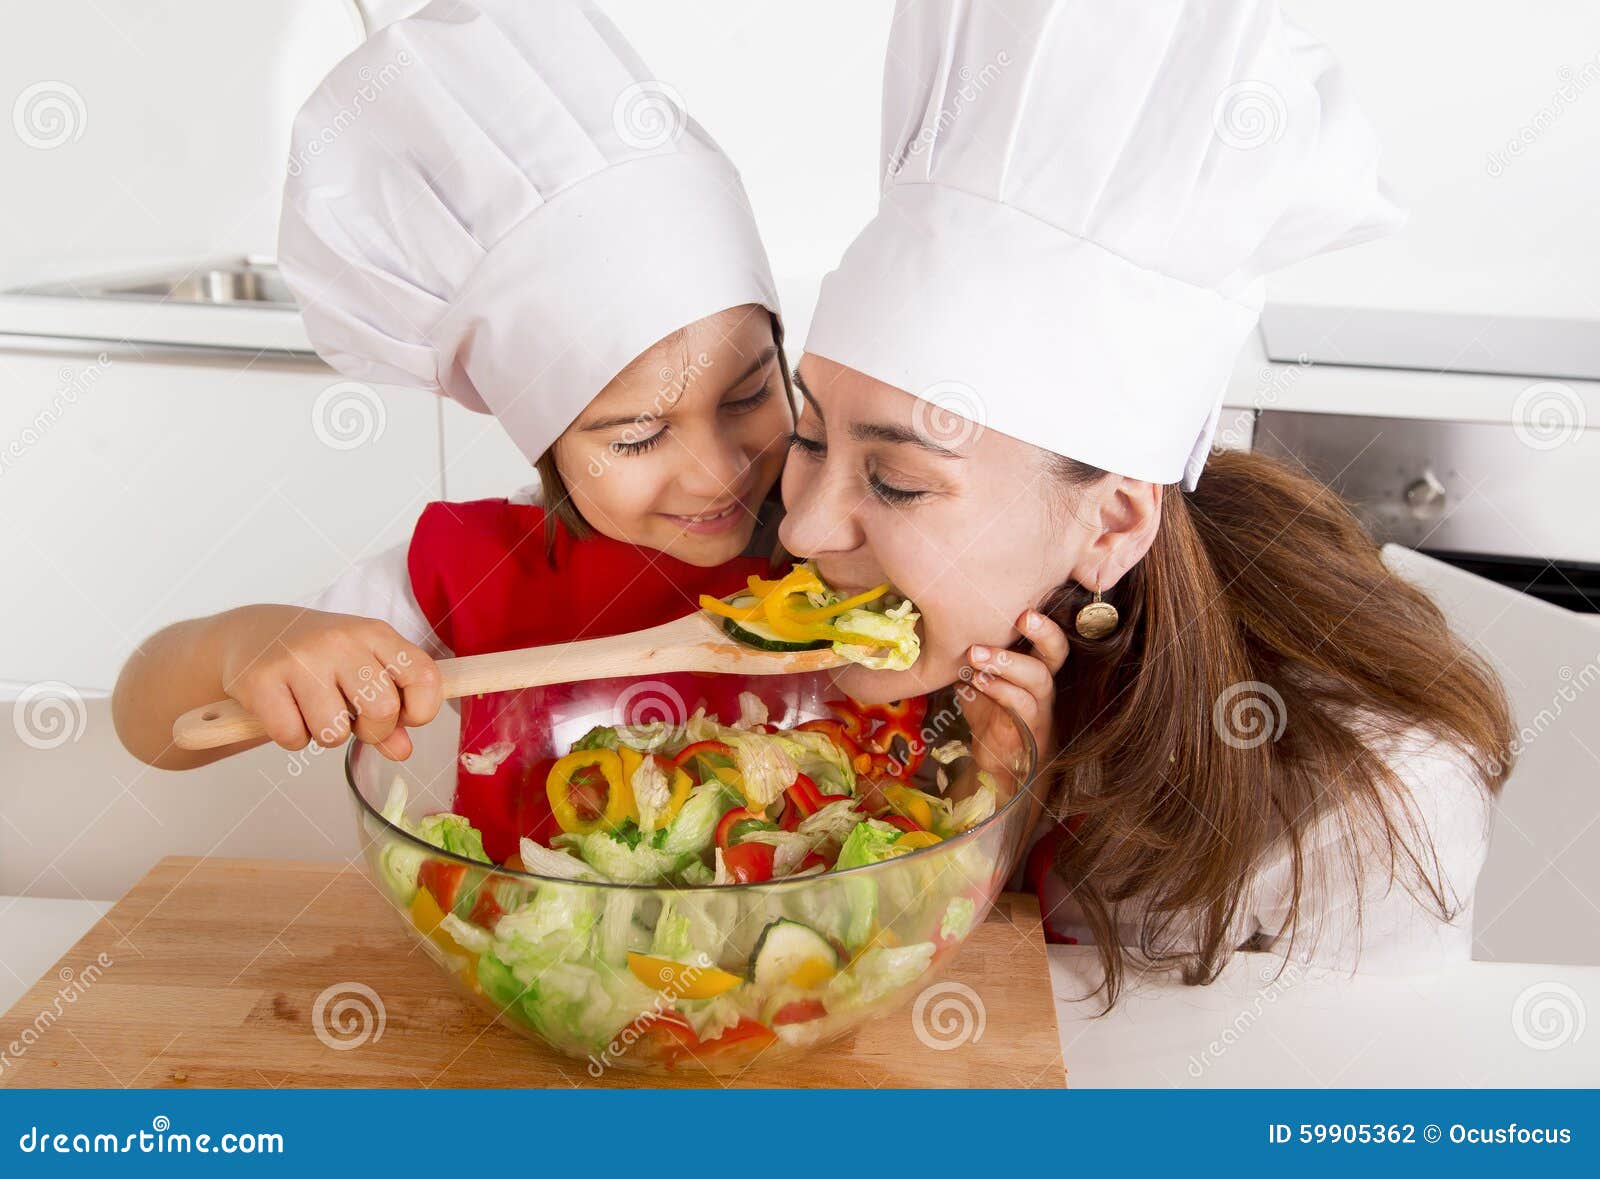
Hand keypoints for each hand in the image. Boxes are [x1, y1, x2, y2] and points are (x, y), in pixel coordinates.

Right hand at [217, 607, 441, 759]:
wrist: (254, 634)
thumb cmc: (321, 659)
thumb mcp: (363, 671)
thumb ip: (392, 711)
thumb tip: (402, 751)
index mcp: (375, 634)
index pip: (424, 677)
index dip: (420, 710)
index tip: (402, 716)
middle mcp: (340, 641)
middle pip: (383, 710)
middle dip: (372, 732)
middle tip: (353, 720)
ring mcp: (300, 658)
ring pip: (333, 732)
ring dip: (327, 735)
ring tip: (315, 710)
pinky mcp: (260, 680)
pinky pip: (292, 736)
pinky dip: (292, 737)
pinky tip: (287, 711)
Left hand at [958, 609, 1067, 791]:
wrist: (999, 762)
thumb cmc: (990, 713)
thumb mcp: (977, 679)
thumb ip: (971, 656)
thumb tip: (942, 623)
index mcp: (1034, 663)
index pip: (1048, 634)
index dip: (1042, 619)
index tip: (1025, 603)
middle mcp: (1043, 681)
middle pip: (1057, 651)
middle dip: (1043, 631)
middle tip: (1022, 616)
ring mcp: (1039, 705)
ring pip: (1037, 677)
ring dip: (1006, 662)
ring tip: (975, 654)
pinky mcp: (1029, 728)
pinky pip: (1021, 705)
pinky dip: (999, 690)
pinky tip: (978, 681)